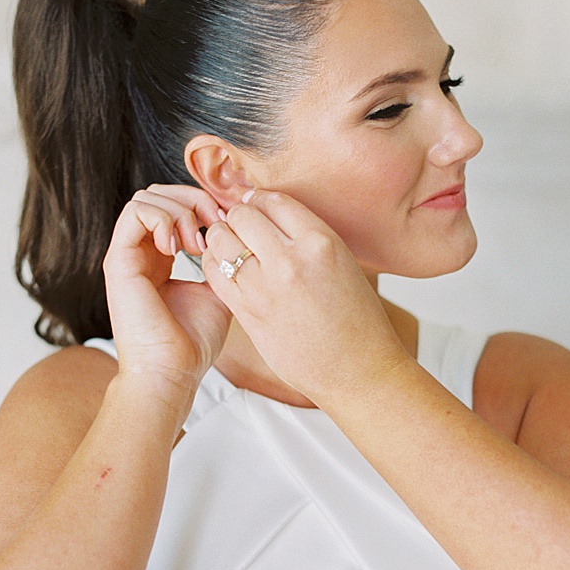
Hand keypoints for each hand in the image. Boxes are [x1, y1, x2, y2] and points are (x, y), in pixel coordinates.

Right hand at [107, 186, 230, 403]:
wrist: (171, 372)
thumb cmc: (192, 343)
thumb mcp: (218, 292)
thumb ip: (220, 261)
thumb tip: (234, 235)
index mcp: (160, 259)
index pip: (174, 207)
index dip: (203, 206)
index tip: (227, 227)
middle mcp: (140, 253)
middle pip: (159, 194)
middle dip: (193, 200)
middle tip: (214, 226)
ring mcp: (126, 255)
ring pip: (147, 197)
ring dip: (179, 210)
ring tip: (194, 243)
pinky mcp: (118, 260)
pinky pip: (135, 212)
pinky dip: (163, 219)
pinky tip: (178, 247)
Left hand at [201, 188, 410, 405]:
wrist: (357, 369)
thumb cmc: (355, 319)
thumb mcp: (342, 262)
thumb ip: (306, 238)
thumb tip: (270, 217)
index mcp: (321, 242)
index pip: (274, 200)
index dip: (259, 200)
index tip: (255, 205)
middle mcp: (291, 261)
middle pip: (243, 216)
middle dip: (237, 217)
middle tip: (238, 225)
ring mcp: (265, 288)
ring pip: (222, 242)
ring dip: (220, 238)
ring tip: (227, 244)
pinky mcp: (247, 313)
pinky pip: (215, 274)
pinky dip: (212, 264)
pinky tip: (221, 266)